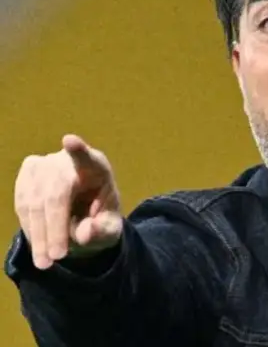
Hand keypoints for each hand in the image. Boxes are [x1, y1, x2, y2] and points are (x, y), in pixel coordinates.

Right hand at [14, 134, 122, 269]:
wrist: (81, 216)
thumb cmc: (100, 219)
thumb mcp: (109, 230)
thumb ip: (102, 231)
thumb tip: (86, 233)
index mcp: (97, 167)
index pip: (88, 158)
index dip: (79, 151)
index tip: (70, 141)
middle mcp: (68, 160)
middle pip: (56, 193)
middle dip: (55, 229)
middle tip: (57, 257)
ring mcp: (45, 164)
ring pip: (34, 201)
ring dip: (38, 235)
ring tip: (46, 262)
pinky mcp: (27, 175)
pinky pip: (22, 205)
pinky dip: (30, 228)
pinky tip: (39, 245)